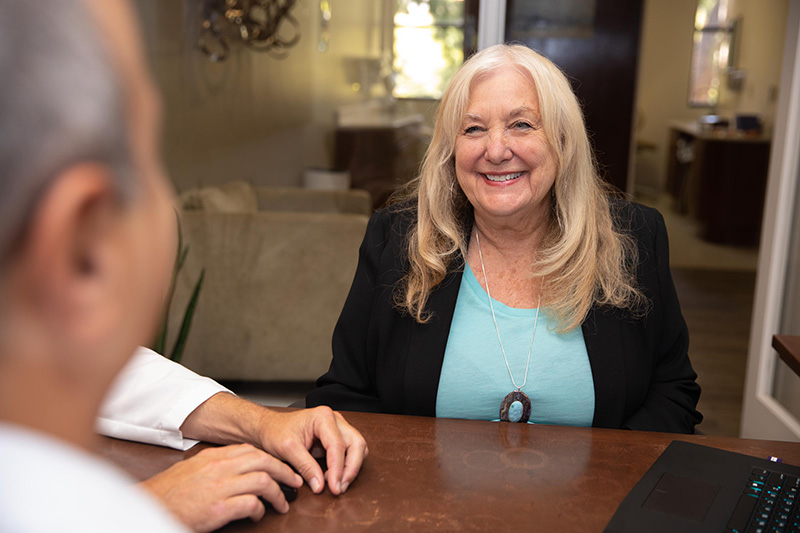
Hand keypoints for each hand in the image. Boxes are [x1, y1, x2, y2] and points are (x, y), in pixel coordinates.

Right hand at [140, 443, 301, 531]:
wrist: (151, 507)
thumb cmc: (170, 492)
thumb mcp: (194, 469)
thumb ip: (216, 465)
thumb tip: (237, 467)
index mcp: (213, 457)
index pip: (251, 450)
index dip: (271, 458)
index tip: (281, 468)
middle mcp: (219, 468)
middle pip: (263, 461)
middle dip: (283, 471)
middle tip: (294, 482)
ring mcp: (220, 487)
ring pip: (262, 480)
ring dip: (277, 493)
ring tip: (282, 503)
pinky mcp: (218, 508)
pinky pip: (251, 504)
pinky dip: (260, 510)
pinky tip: (258, 515)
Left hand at [256, 406, 367, 495]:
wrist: (268, 428)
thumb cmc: (275, 432)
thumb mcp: (287, 449)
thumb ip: (305, 467)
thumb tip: (320, 485)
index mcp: (322, 417)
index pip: (338, 445)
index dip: (338, 468)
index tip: (334, 487)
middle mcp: (334, 420)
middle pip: (356, 443)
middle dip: (351, 468)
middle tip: (340, 487)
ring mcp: (337, 428)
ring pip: (357, 447)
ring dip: (351, 468)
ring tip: (337, 484)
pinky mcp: (336, 438)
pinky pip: (350, 452)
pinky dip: (346, 466)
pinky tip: (333, 477)